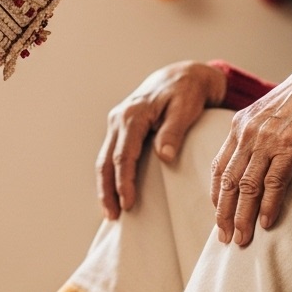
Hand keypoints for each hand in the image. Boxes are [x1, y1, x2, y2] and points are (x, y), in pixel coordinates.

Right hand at [97, 61, 226, 217]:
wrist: (182, 75)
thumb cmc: (187, 91)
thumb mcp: (185, 108)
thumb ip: (174, 131)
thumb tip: (164, 156)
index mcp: (132, 115)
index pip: (123, 155)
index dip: (124, 181)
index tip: (128, 203)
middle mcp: (118, 119)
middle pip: (106, 161)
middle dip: (108, 190)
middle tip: (113, 215)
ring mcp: (116, 123)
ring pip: (104, 159)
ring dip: (105, 186)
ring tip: (110, 210)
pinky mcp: (120, 128)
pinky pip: (110, 154)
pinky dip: (110, 175)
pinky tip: (113, 191)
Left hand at [211, 54, 291, 244]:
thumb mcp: (271, 112)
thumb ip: (257, 132)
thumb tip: (253, 157)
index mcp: (239, 125)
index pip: (218, 166)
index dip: (216, 194)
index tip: (218, 215)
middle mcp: (248, 133)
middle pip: (228, 181)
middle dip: (225, 213)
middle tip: (225, 238)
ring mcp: (267, 140)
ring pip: (247, 186)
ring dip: (243, 216)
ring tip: (242, 239)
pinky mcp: (290, 145)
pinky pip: (274, 182)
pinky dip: (268, 205)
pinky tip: (266, 223)